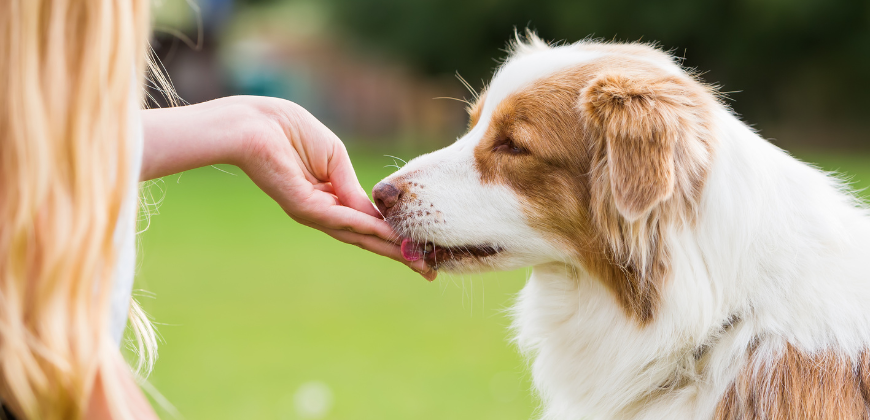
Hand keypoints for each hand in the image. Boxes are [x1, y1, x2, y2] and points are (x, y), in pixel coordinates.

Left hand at [141, 96, 435, 279]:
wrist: (254, 124)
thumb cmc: (289, 131)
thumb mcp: (334, 158)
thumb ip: (352, 186)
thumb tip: (375, 213)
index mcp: (329, 198)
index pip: (366, 223)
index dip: (394, 236)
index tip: (421, 250)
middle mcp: (322, 212)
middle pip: (365, 239)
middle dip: (397, 254)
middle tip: (427, 273)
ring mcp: (312, 212)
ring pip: (356, 235)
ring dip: (389, 248)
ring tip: (416, 260)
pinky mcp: (303, 207)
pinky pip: (341, 219)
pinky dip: (366, 227)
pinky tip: (388, 234)